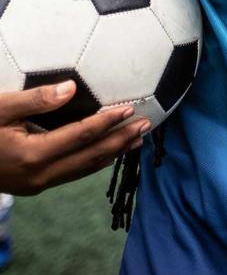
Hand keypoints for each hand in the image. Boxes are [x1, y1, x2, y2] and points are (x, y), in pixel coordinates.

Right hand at [0, 81, 148, 195]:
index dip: (107, 122)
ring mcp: (36, 184)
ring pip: (84, 169)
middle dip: (121, 140)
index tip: (129, 109)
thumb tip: (70, 88)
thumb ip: (34, 99)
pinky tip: (108, 153)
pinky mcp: (33, 185)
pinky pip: (72, 173)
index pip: (81, 137)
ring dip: (113, 153)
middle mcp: (38, 175)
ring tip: (136, 139)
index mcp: (31, 154)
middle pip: (90, 157)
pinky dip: (94, 161)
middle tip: (146, 125)